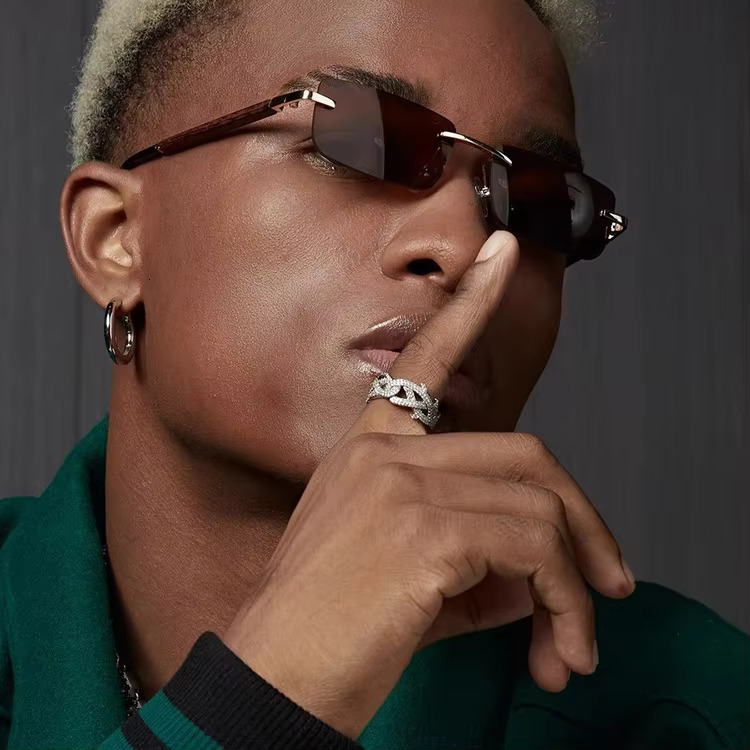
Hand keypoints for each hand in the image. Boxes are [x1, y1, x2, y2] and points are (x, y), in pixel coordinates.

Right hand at [221, 230, 634, 739]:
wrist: (275, 678)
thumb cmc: (331, 630)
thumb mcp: (408, 576)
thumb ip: (477, 558)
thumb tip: (542, 576)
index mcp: (367, 449)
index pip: (424, 360)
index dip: (467, 304)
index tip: (499, 254)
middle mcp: (382, 453)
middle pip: (527, 453)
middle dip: (582, 522)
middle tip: (607, 587)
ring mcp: (400, 485)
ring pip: (538, 505)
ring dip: (573, 584)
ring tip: (571, 647)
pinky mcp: (421, 531)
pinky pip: (533, 550)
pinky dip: (563, 603)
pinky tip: (553, 648)